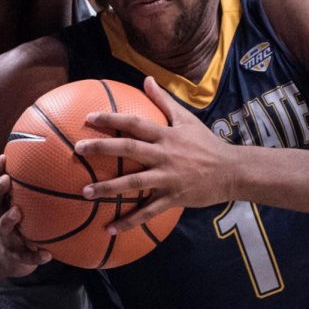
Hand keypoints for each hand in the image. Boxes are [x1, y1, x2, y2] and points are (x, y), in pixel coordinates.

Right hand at [0, 155, 50, 277]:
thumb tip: (61, 153)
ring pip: (2, 226)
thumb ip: (36, 183)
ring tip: (17, 212)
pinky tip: (47, 255)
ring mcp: (6, 235)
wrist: (10, 255)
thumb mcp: (24, 201)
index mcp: (4, 201)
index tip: (3, 157)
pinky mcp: (16, 255)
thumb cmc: (22, 219)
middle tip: (6, 179)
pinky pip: (24, 257)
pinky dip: (34, 256)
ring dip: (8, 219)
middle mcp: (1, 215)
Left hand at [74, 77, 235, 231]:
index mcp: (166, 134)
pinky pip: (148, 212)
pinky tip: (109, 228)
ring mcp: (168, 177)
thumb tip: (147, 79)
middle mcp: (164, 154)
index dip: (112, 119)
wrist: (231, 171)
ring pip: (134, 182)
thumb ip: (164, 100)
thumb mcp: (187, 119)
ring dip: (108, 188)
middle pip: (129, 149)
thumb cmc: (206, 143)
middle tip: (78, 150)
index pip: (135, 123)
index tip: (89, 118)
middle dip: (102, 148)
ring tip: (85, 192)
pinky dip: (129, 221)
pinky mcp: (172, 198)